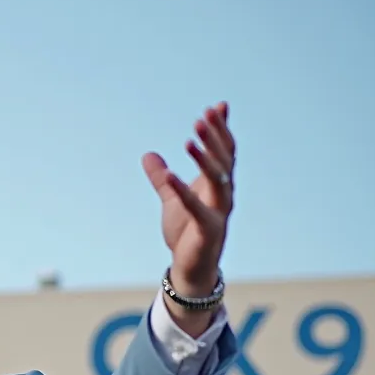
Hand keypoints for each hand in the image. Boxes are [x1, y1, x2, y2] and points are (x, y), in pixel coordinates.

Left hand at [143, 102, 234, 299]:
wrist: (191, 269)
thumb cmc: (186, 233)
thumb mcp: (170, 199)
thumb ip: (161, 178)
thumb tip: (148, 155)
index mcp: (218, 186)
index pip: (225, 152)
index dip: (222, 130)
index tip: (218, 106)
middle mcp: (224, 196)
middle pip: (225, 160)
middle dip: (215, 137)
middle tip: (205, 115)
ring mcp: (218, 213)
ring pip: (218, 180)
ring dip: (205, 158)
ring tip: (190, 139)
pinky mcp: (207, 230)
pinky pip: (196, 208)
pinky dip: (182, 191)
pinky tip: (169, 176)